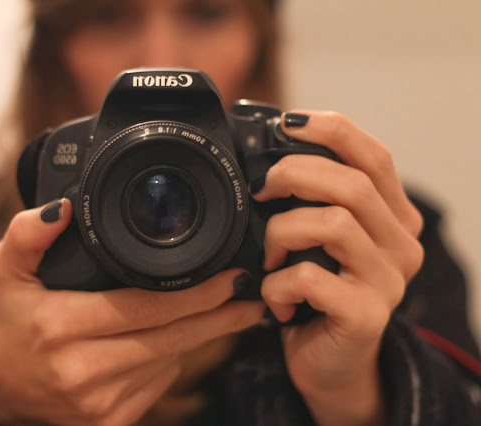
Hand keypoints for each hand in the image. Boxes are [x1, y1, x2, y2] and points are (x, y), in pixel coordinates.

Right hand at [0, 198, 263, 425]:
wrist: (2, 388)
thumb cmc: (12, 323)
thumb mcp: (6, 271)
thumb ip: (27, 235)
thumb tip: (64, 209)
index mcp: (59, 326)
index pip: (143, 307)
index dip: (195, 293)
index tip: (230, 278)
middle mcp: (80, 370)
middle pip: (170, 339)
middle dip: (217, 316)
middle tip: (249, 295)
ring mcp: (98, 403)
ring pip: (169, 361)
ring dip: (195, 335)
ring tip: (214, 310)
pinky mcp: (110, 423)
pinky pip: (158, 384)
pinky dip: (169, 359)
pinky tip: (166, 341)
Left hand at [252, 111, 424, 425]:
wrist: (330, 363)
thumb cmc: (317, 294)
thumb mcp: (318, 241)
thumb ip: (311, 203)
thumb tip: (265, 164)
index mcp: (391, 217)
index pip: (375, 156)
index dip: (332, 130)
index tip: (288, 122)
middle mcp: (400, 244)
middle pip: (352, 184)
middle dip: (294, 175)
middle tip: (261, 191)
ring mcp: (387, 281)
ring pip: (332, 223)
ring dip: (281, 232)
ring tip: (268, 256)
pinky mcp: (366, 315)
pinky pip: (311, 278)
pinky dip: (277, 283)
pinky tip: (274, 298)